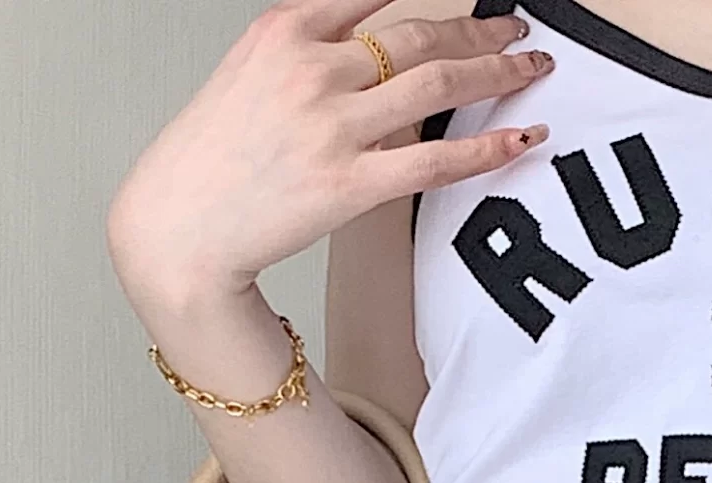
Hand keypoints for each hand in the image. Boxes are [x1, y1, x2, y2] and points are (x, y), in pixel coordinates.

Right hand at [106, 0, 553, 316]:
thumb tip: (366, 52)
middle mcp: (314, 68)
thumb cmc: (211, 159)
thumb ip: (308, 52)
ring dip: (495, 70)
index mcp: (285, 30)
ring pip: (437, 83)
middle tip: (515, 28)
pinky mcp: (351, 183)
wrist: (181, 225)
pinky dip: (487, 147)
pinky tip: (521, 137)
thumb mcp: (249, 74)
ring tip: (530, 67)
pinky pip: (436, 161)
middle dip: (477, 27)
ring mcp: (334, 125)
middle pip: (418, 32)